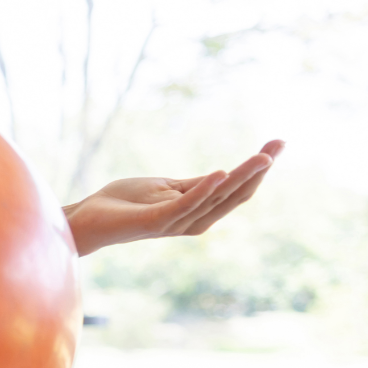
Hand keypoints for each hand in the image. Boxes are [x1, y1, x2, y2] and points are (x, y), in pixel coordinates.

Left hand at [63, 140, 283, 256]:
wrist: (87, 218)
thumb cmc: (124, 203)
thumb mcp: (166, 188)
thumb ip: (194, 186)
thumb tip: (223, 175)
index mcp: (198, 212)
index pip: (237, 191)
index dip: (258, 169)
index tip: (277, 144)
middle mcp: (194, 221)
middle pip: (235, 195)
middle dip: (259, 169)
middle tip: (280, 144)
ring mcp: (176, 222)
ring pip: (217, 198)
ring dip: (241, 175)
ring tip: (263, 156)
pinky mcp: (157, 221)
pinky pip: (186, 205)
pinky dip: (204, 189)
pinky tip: (219, 172)